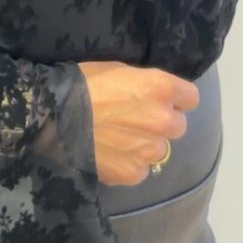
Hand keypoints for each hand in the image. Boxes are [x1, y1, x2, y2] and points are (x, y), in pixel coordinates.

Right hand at [77, 60, 199, 186]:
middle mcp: (163, 120)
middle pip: (178, 125)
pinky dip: (129, 164)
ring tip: (120, 140)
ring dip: (146, 145)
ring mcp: (149, 150)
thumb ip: (145, 85)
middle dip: (161, 123)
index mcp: (161, 88)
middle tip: (135, 121)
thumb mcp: (120, 71)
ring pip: (159, 150)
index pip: (190, 98)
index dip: (175, 99)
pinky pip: (141, 169)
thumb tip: (154, 97)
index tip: (160, 100)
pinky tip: (110, 155)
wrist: (52, 115)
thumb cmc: (83, 83)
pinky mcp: (133, 172)